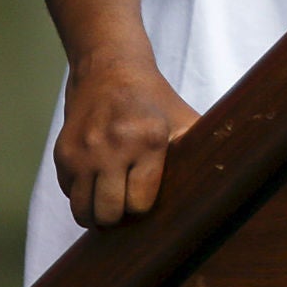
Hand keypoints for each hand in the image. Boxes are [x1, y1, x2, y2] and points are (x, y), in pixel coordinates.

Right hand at [54, 43, 200, 226]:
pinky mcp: (62, 153)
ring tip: (111, 203)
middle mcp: (111, 146)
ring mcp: (82, 151)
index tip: (149, 199)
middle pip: (109, 212)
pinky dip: (81, 195)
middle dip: (120, 217)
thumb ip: (200, 151)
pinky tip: (97, 181)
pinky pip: (68, 194)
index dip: (144, 208)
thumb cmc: (154, 101)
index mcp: (147, 140)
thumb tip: (224, 186)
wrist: (109, 69)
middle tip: (128, 206)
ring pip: (83, 211)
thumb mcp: (183, 120)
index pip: (138, 204)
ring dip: (97, 214)